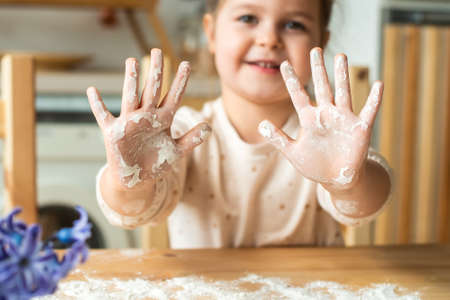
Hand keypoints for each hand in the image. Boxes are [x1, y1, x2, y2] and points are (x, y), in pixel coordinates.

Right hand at [87, 49, 210, 188]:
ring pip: (131, 97)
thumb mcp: (177, 150)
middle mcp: (146, 116)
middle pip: (152, 90)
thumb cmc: (156, 161)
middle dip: (156, 71)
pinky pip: (103, 116)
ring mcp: (129, 123)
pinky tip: (91, 90)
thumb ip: (192, 139)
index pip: (174, 97)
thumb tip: (209, 127)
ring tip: (132, 61)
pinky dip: (97, 105)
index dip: (180, 82)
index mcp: (162, 119)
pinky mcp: (113, 133)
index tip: (187, 64)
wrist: (137, 178)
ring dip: (132, 81)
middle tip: (157, 50)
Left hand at [258, 47, 382, 190]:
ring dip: (342, 75)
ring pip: (343, 92)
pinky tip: (378, 84)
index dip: (291, 81)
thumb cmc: (315, 165)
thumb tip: (260, 124)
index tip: (284, 64)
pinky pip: (369, 110)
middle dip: (318, 69)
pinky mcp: (360, 128)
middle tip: (315, 50)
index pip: (299, 95)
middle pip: (322, 87)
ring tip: (341, 56)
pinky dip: (374, 99)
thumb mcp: (292, 152)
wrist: (336, 179)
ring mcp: (344, 119)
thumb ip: (278, 138)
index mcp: (309, 119)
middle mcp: (326, 114)